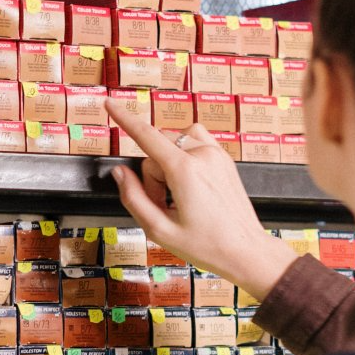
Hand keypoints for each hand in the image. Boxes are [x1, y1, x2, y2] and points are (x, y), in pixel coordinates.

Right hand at [104, 98, 298, 300]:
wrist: (246, 251)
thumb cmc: (208, 246)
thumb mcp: (160, 230)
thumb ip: (133, 198)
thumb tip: (119, 173)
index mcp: (185, 171)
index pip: (145, 135)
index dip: (123, 118)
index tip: (109, 103)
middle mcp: (202, 155)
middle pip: (158, 149)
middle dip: (152, 176)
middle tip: (163, 206)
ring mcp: (216, 154)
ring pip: (175, 143)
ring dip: (168, 164)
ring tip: (176, 195)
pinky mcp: (224, 158)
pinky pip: (194, 142)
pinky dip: (184, 157)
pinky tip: (188, 182)